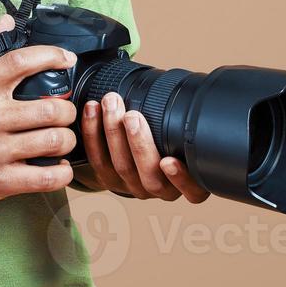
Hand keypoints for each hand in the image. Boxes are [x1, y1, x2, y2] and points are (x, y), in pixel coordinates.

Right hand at [0, 14, 78, 209]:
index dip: (52, 56)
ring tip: (62, 138)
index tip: (67, 59)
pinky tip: (58, 167)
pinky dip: (61, 172)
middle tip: (65, 112)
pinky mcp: (1, 182)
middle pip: (51, 107)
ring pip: (54, 141)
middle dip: (68, 109)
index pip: (22, 62)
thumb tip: (7, 22)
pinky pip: (47, 177)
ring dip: (67, 139)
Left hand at [75, 92, 210, 203]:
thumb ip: (188, 127)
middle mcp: (160, 189)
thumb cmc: (168, 136)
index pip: (192, 191)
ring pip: (122, 166)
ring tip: (112, 104)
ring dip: (113, 132)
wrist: (136, 152)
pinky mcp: (107, 179)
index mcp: (186, 183)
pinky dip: (93, 132)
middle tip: (132, 116)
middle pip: (149, 176)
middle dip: (139, 143)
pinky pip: (98, 160)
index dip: (181, 178)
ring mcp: (133, 186)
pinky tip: (92, 109)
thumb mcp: (184, 135)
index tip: (169, 161)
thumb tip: (193, 95)